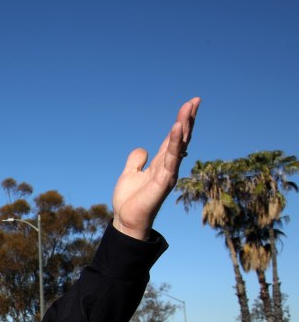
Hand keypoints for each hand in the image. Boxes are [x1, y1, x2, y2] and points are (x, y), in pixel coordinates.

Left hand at [112, 97, 200, 239]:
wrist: (126, 220)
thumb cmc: (130, 200)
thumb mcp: (130, 174)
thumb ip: (136, 160)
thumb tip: (143, 149)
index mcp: (160, 163)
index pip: (173, 139)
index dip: (181, 122)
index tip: (189, 105)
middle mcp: (168, 167)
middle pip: (180, 139)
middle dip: (188, 120)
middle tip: (195, 101)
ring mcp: (168, 173)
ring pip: (178, 146)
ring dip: (183, 127)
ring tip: (188, 109)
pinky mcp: (163, 181)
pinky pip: (170, 159)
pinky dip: (174, 143)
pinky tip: (177, 129)